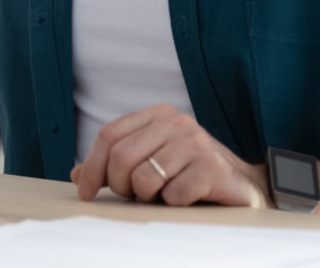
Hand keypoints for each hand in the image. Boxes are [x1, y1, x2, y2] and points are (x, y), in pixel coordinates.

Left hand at [70, 103, 269, 207]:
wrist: (243, 187)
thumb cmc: (191, 174)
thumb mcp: (152, 162)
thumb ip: (116, 165)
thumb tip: (77, 176)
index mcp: (158, 115)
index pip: (109, 135)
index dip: (91, 166)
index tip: (85, 192)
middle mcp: (177, 122)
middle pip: (121, 156)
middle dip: (119, 185)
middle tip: (132, 197)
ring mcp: (196, 143)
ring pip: (143, 178)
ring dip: (147, 197)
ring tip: (163, 195)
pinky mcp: (211, 168)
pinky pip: (171, 195)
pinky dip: (172, 204)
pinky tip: (186, 198)